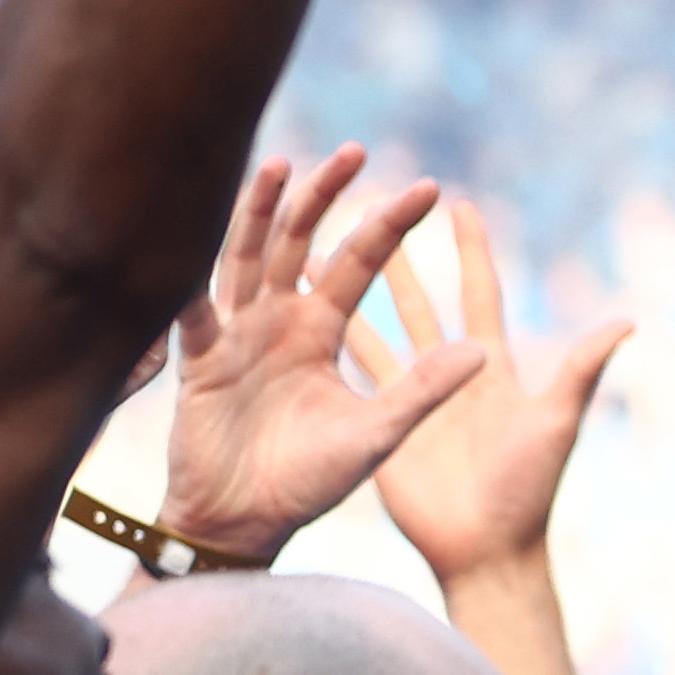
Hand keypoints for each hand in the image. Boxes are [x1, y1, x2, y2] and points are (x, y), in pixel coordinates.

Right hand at [157, 147, 490, 559]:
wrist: (248, 523)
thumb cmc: (311, 483)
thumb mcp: (380, 435)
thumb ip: (424, 391)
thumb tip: (482, 351)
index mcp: (322, 333)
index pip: (360, 263)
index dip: (389, 226)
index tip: (427, 187)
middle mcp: (278, 322)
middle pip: (300, 242)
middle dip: (324, 197)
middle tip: (354, 152)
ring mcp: (235, 336)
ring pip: (246, 258)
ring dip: (259, 214)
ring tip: (280, 165)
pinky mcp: (199, 361)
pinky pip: (194, 313)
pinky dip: (193, 281)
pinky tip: (192, 241)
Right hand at [354, 195, 632, 585]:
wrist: (486, 552)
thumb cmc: (527, 491)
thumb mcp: (555, 423)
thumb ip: (583, 370)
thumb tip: (629, 320)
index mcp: (492, 370)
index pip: (480, 294)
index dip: (471, 250)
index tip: (458, 203)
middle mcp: (448, 375)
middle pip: (419, 302)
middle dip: (398, 255)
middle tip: (377, 205)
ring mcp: (409, 398)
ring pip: (372, 329)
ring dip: (346, 289)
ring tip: (315, 246)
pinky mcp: (377, 423)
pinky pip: (347, 374)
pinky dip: (322, 340)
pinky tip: (292, 311)